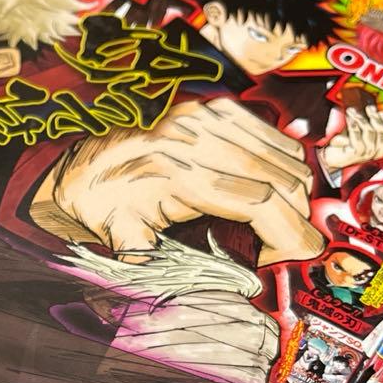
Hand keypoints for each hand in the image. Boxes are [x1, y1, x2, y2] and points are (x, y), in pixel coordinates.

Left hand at [36, 97, 323, 266]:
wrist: (82, 164)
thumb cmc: (103, 205)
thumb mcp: (121, 239)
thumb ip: (155, 257)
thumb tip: (187, 274)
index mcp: (180, 175)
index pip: (261, 202)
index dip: (290, 232)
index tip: (300, 255)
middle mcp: (199, 138)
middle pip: (282, 177)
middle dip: (297, 216)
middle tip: (290, 245)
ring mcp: (209, 116)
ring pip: (283, 154)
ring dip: (295, 190)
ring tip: (283, 220)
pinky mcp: (215, 107)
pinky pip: (270, 134)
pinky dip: (282, 162)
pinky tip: (275, 187)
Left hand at [319, 104, 382, 170]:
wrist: (329, 159)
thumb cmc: (344, 147)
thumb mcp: (359, 134)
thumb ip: (369, 125)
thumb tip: (380, 112)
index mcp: (379, 149)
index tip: (378, 110)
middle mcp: (375, 152)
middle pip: (380, 131)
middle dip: (374, 117)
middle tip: (368, 108)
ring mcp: (367, 153)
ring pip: (369, 131)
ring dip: (361, 118)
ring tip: (352, 111)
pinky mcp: (356, 152)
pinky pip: (357, 134)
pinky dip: (353, 124)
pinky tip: (349, 118)